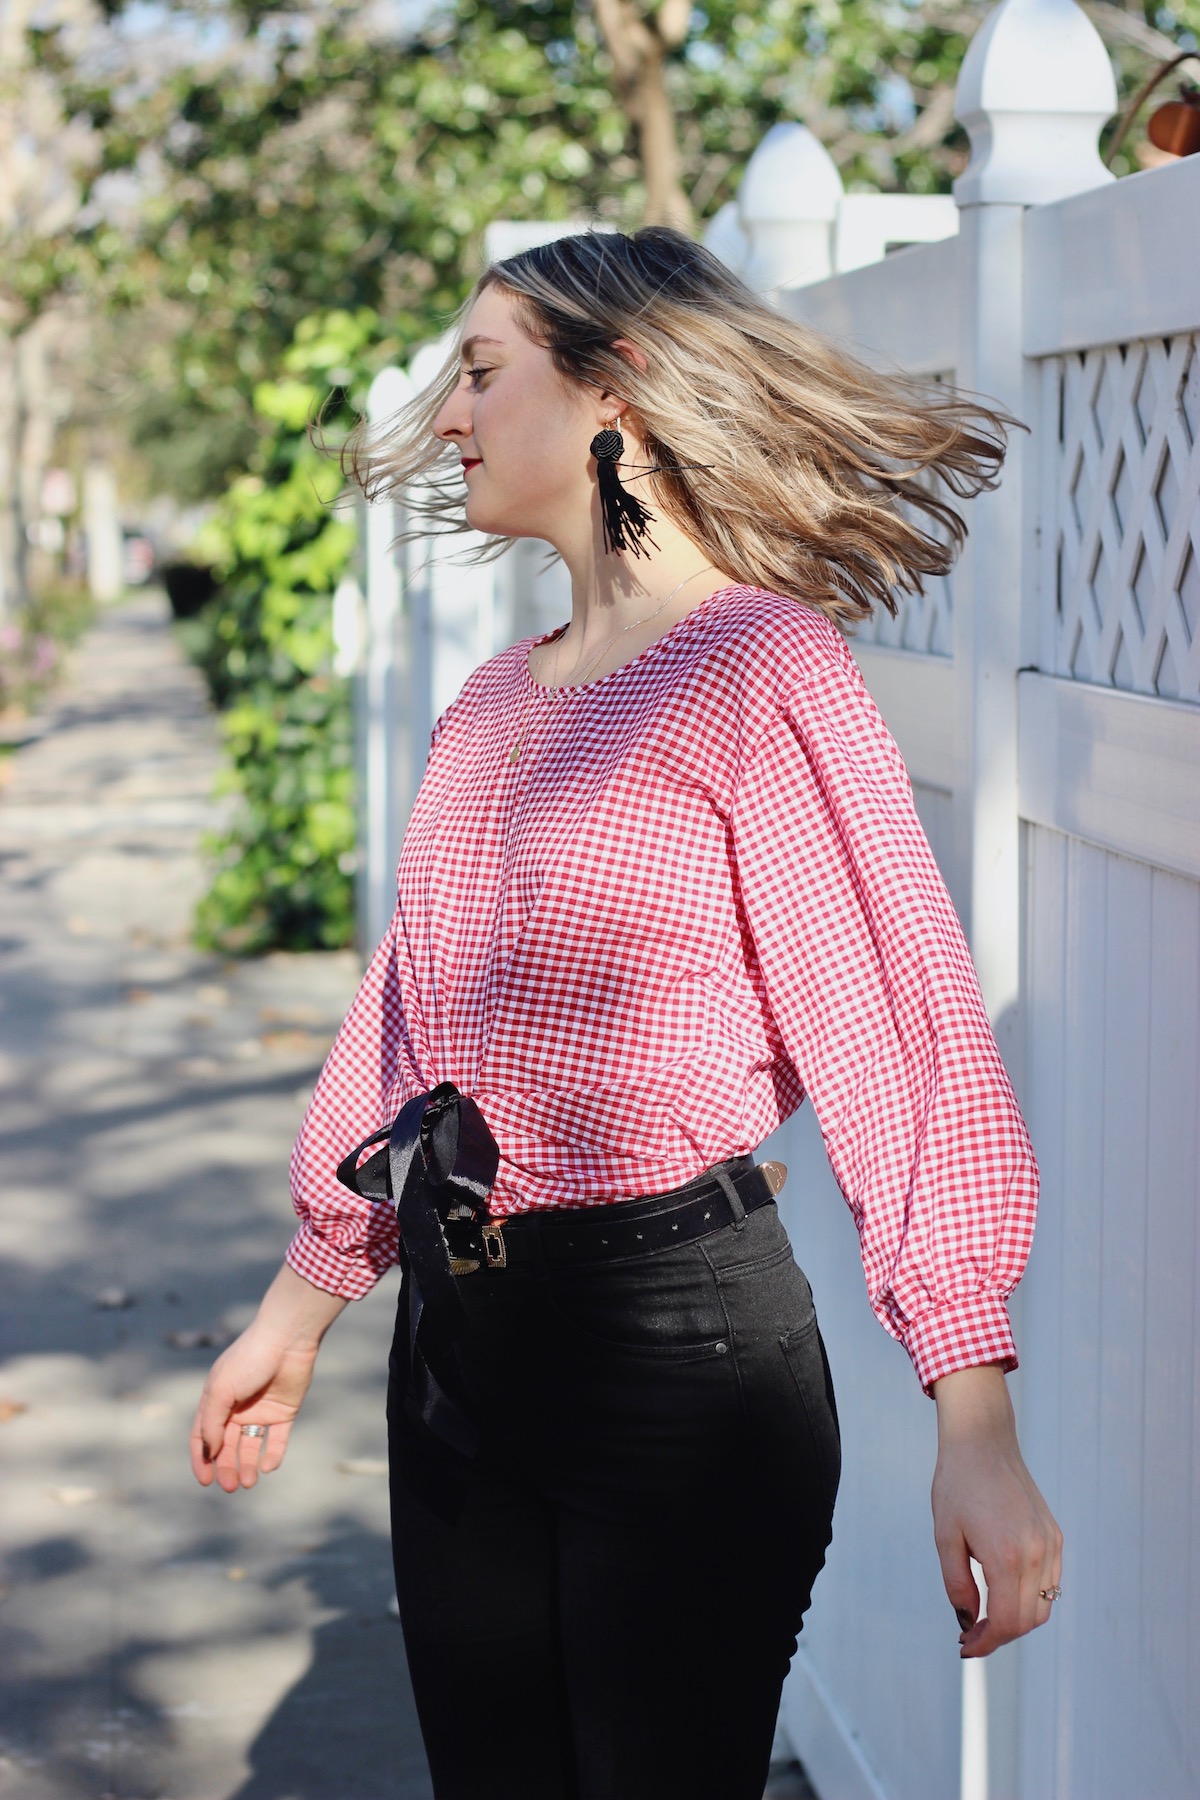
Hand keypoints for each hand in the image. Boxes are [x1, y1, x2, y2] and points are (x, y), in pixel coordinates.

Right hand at [189, 1262, 346, 1493]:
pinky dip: (273, 1455)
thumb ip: (211, 1422)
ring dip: (248, 1465)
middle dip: (227, 1467)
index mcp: (216, 1401)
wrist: (287, 1339)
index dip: (202, 1459)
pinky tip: (268, 1466)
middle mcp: (237, 1409)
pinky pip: (277, 1440)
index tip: (205, 1480)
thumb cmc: (248, 1360)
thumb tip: (209, 1451)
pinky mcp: (285, 1412)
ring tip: (248, 1482)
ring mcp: (261, 1411)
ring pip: (252, 1446)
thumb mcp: (220, 1391)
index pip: (203, 1436)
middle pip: (228, 1446)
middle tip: (230, 1486)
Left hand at [930, 1364, 1062, 1658]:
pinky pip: (1050, 1582)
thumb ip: (957, 1585)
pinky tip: (1003, 1590)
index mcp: (1006, 1556)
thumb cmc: (957, 1485)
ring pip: (1044, 1606)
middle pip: (1028, 1621)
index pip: (1006, 1623)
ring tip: (986, 1615)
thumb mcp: (945, 1537)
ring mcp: (1050, 1544)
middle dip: (1000, 1635)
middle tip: (971, 1634)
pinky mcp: (1054, 1535)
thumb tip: (969, 1621)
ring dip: (1017, 1619)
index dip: (986, 1643)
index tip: (965, 1646)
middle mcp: (1036, 1553)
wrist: (982, 1441)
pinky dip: (1031, 1597)